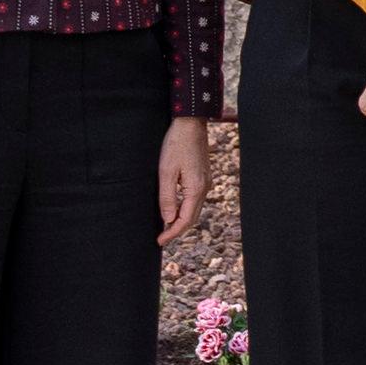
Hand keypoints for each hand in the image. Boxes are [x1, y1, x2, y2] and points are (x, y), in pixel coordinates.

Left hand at [155, 119, 208, 241]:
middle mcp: (204, 188)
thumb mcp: (166, 171)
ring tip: (166, 226)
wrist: (190, 123)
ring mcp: (206, 182)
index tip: (160, 241)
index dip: (172, 233)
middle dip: (177, 230)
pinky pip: (195, 200)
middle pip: (192, 218)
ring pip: (195, 209)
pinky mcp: (203, 176)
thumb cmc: (176, 144)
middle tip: (161, 237)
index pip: (185, 220)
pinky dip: (185, 209)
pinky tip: (175, 208)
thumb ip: (167, 197)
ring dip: (182, 220)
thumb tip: (167, 219)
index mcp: (196, 189)